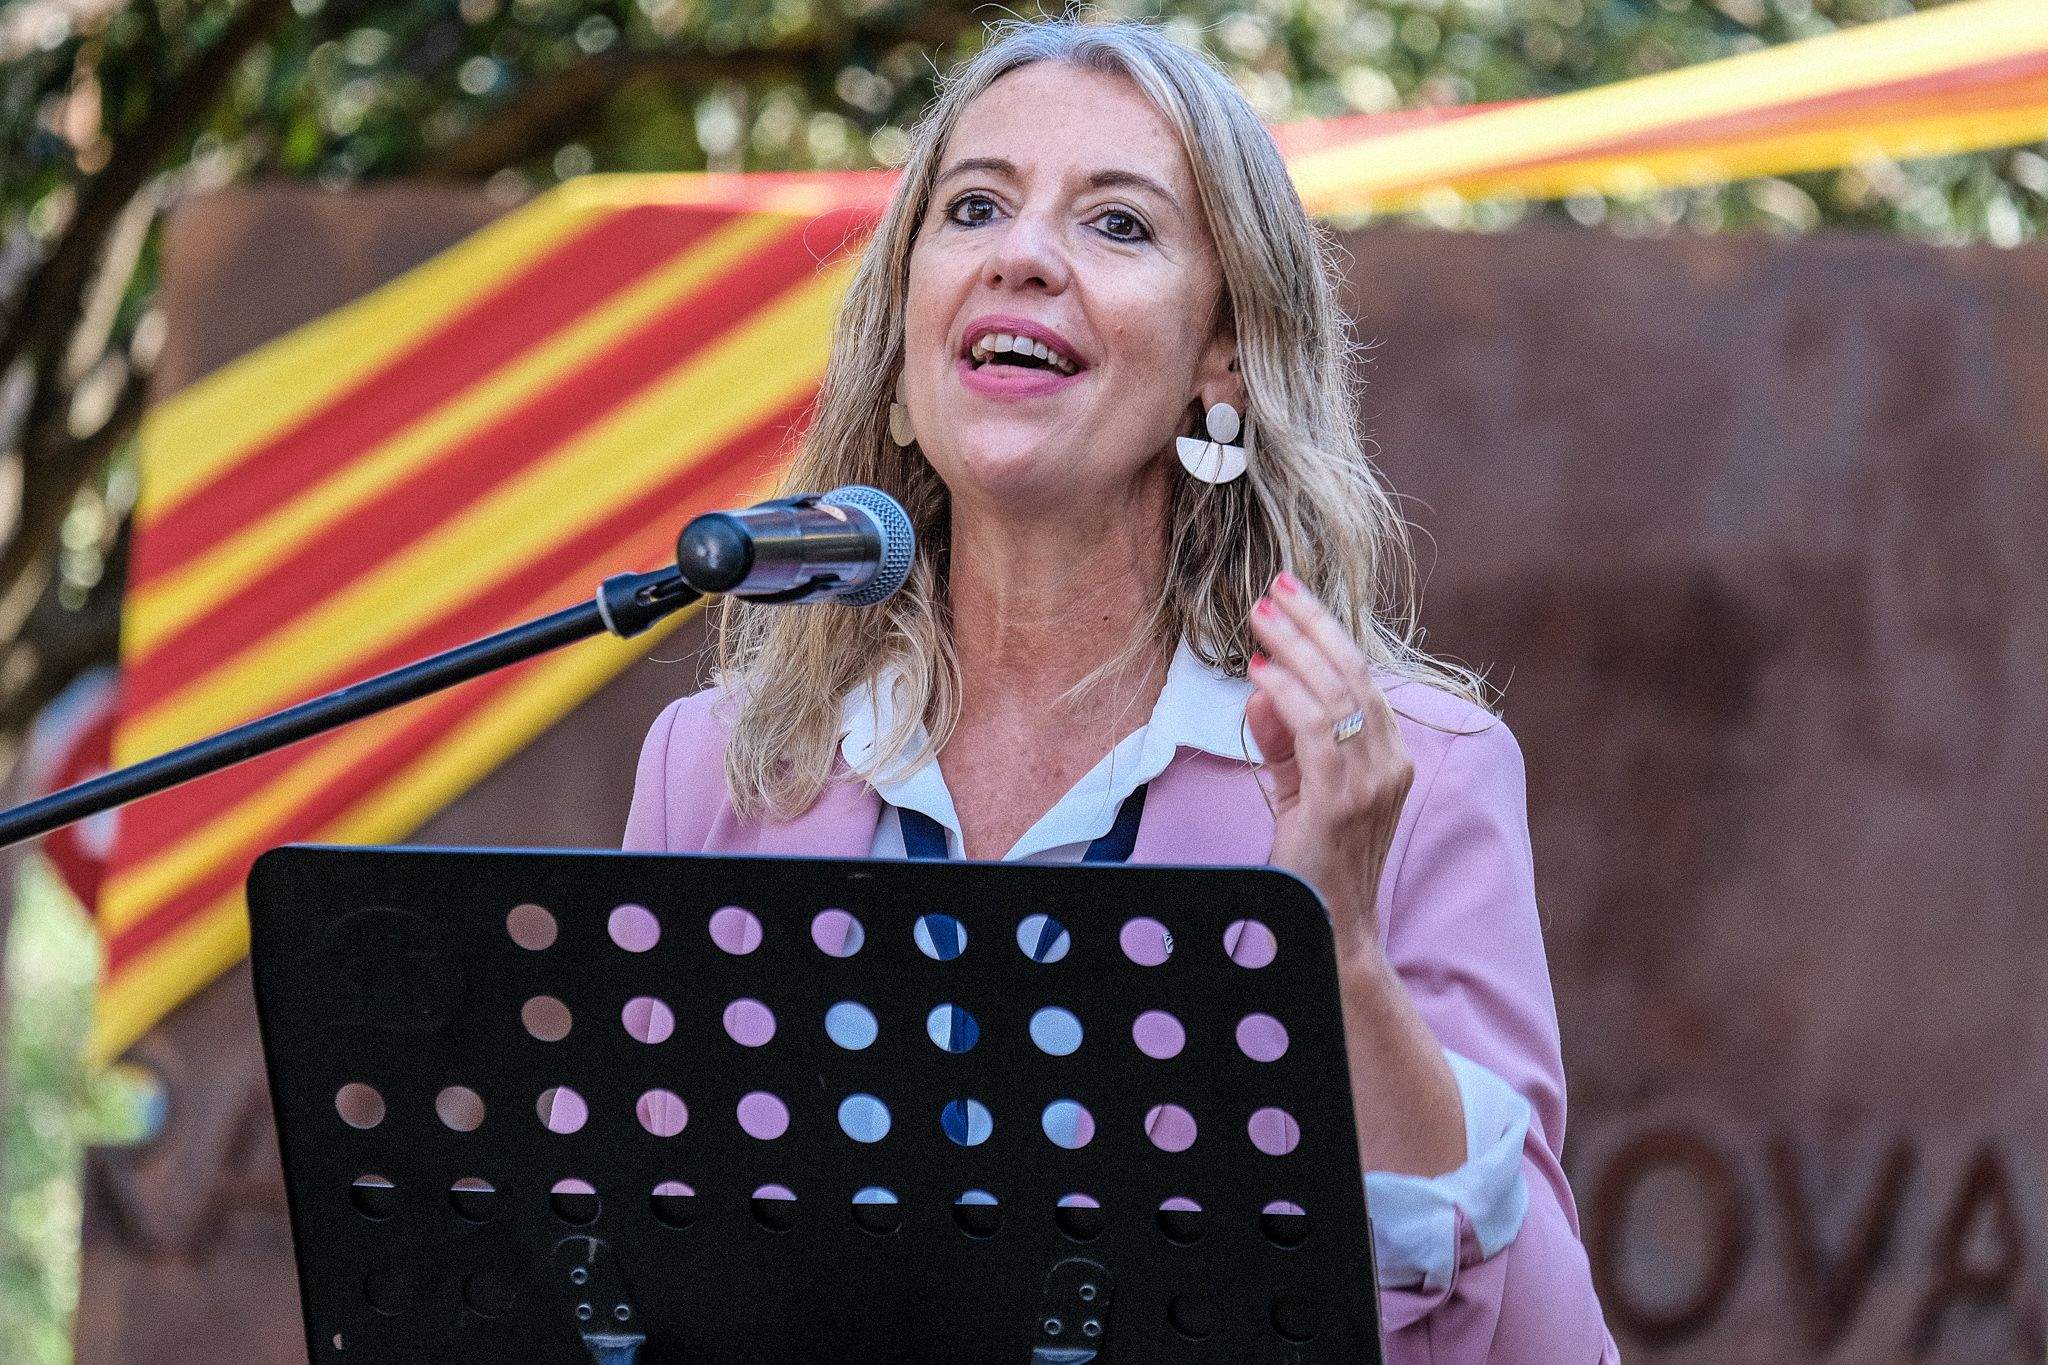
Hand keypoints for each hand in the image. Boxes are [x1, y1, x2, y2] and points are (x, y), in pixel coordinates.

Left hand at [1245, 572, 1414, 955]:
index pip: (1362, 678)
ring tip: (1260, 617)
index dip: (1327, 633)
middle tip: (1275, 587)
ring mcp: (1373, 781)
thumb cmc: (1315, 859)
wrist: (1332, 928)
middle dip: (1312, 624)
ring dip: (1295, 648)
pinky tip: (1259, 672)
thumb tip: (1261, 684)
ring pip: (1337, 693)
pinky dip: (1285, 695)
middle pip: (1354, 673)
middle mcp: (1391, 762)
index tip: (1293, 596)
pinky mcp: (1342, 800)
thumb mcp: (1297, 785)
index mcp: (1390, 754)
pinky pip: (1314, 730)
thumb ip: (1282, 737)